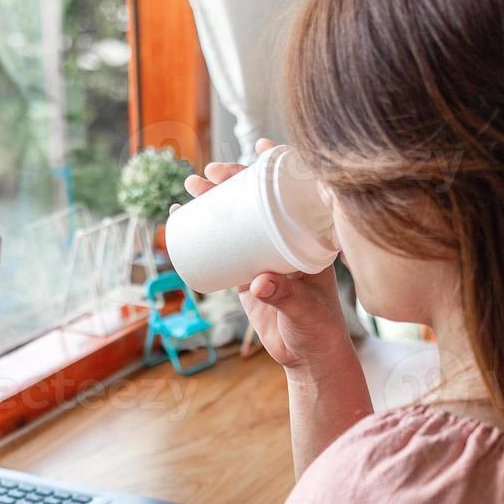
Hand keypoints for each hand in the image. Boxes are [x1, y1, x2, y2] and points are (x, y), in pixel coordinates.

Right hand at [177, 138, 354, 373]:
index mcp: (309, 238)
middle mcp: (287, 240)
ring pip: (239, 219)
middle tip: (209, 174)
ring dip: (214, 200)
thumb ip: (283, 296)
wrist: (307, 357)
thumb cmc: (318, 329)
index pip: (293, 192)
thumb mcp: (304, 309)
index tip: (261, 145)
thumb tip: (257, 283)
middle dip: (233, 180)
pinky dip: (205, 231)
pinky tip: (185, 216)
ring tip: (190, 187)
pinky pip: (225, 246)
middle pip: (258, 200)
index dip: (278, 166)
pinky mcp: (247, 274)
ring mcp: (265, 255)